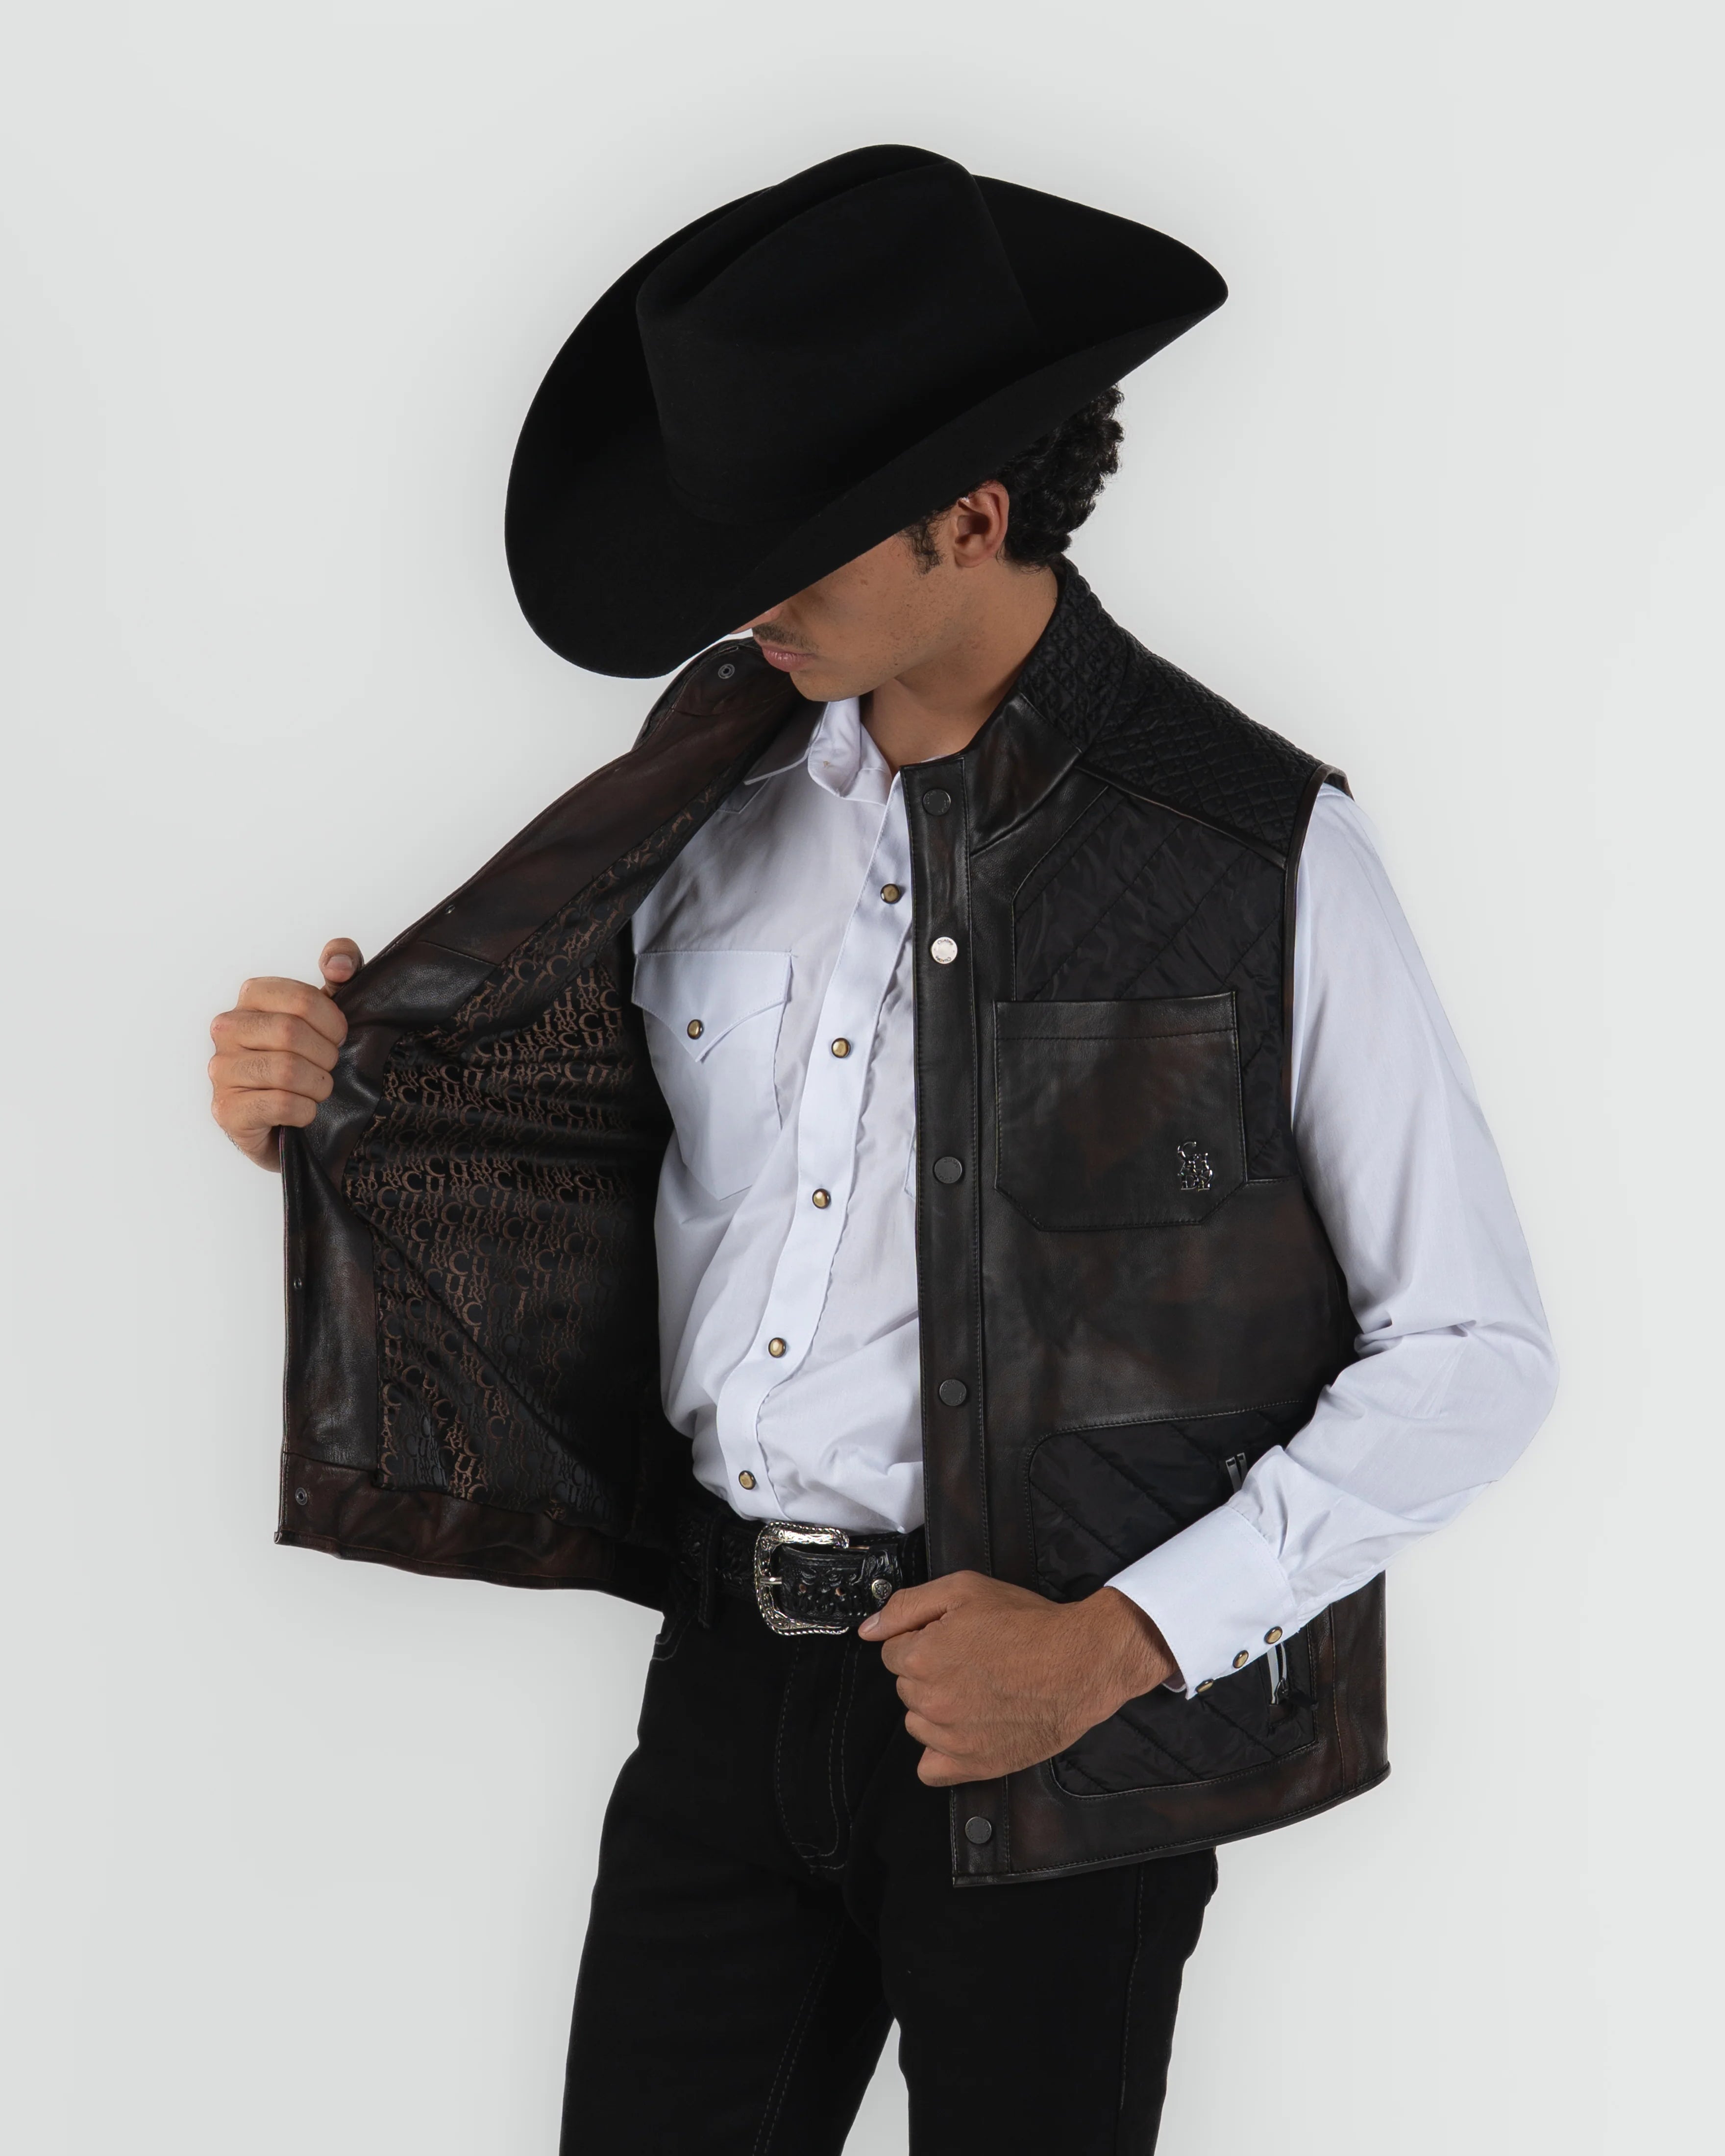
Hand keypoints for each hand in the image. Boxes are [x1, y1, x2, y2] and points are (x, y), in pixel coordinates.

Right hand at [207, 938, 361, 1169]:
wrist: (290, 1118)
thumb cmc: (309, 1057)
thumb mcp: (331, 1007)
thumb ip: (342, 966)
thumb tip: (338, 966)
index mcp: (251, 997)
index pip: (301, 998)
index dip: (332, 1022)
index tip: (338, 1037)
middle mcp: (227, 1029)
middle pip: (291, 1032)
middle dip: (325, 1055)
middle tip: (328, 1067)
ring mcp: (221, 1070)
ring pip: (285, 1070)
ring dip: (317, 1084)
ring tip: (317, 1089)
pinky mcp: (226, 1110)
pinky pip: (279, 1104)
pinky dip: (305, 1111)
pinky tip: (305, 1111)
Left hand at [859, 1570, 1177, 1786]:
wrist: (1081, 1662)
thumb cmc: (1029, 1624)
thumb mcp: (965, 1589)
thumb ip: (908, 1606)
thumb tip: (869, 1628)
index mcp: (923, 1656)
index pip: (892, 1651)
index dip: (920, 1639)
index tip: (948, 1638)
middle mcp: (932, 1700)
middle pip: (906, 1687)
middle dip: (928, 1671)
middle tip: (969, 1659)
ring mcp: (953, 1737)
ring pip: (917, 1723)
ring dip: (936, 1708)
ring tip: (975, 1690)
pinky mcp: (975, 1763)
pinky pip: (931, 1769)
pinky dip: (941, 1753)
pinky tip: (964, 1730)